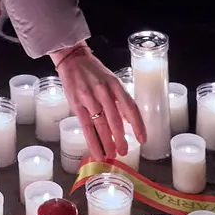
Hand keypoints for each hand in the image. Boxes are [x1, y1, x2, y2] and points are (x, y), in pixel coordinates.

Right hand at [51, 42, 146, 160]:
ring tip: (112, 155)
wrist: (72, 59)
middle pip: (116, 119)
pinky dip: (93, 142)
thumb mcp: (111, 80)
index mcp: (115, 84)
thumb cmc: (94, 71)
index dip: (138, 124)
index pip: (131, 106)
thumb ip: (119, 100)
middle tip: (124, 152)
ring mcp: (89, 98)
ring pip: (101, 125)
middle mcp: (103, 91)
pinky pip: (86, 127)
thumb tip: (128, 121)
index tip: (142, 139)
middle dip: (121, 138)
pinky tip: (97, 152)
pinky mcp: (76, 104)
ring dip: (108, 143)